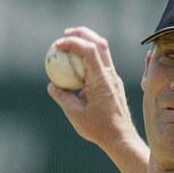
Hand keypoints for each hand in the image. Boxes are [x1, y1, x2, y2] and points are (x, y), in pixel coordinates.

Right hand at [46, 27, 149, 172]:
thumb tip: (52, 85)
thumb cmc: (99, 129)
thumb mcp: (74, 113)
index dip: (72, 42)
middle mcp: (110, 75)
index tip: (57, 45)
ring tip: (70, 46)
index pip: (88, 49)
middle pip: (99, 43)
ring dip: (87, 43)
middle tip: (65, 34)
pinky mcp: (114, 84)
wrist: (121, 139)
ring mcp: (114, 79)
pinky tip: (77, 66)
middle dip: (81, 33)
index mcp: (101, 79)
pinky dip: (89, 58)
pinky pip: (101, 64)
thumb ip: (62, 97)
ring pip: (102, 51)